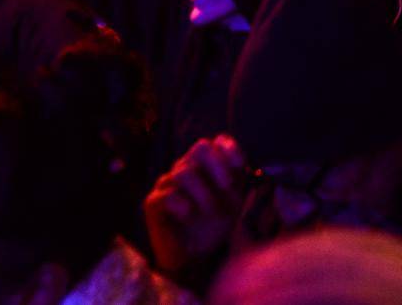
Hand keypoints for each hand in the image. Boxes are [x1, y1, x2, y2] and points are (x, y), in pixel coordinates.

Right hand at [143, 135, 246, 276]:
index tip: (240, 165)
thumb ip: (240, 181)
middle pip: (200, 147)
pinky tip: (190, 216)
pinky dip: (183, 205)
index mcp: (208, 165)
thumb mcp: (235, 202)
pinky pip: (167, 194)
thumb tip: (248, 165)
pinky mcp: (153, 202)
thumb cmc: (217, 226)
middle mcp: (186, 168)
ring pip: (185, 172)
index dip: (230, 148)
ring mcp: (168, 183)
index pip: (218, 142)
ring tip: (212, 211)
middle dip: (218, 165)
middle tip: (227, 187)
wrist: (196, 258)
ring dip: (203, 192)